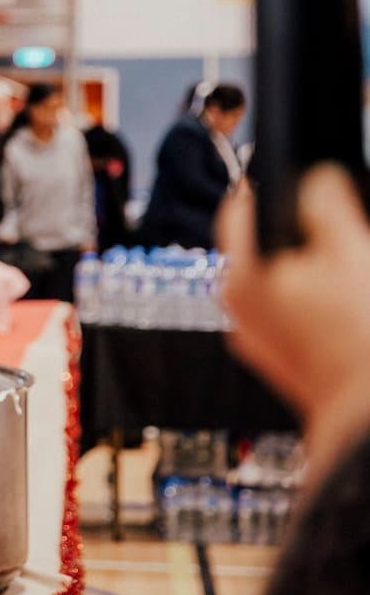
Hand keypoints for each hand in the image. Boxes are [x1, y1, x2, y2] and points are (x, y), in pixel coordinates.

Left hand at [218, 166, 369, 418]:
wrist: (367, 418)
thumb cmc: (360, 337)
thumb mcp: (348, 250)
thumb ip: (323, 200)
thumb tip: (313, 177)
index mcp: (239, 276)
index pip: (239, 208)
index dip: (271, 186)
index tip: (304, 181)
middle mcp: (236, 309)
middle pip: (268, 248)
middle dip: (305, 235)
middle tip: (345, 235)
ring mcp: (257, 340)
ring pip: (284, 283)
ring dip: (315, 271)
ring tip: (351, 277)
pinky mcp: (282, 363)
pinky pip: (295, 316)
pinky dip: (318, 306)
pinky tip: (349, 312)